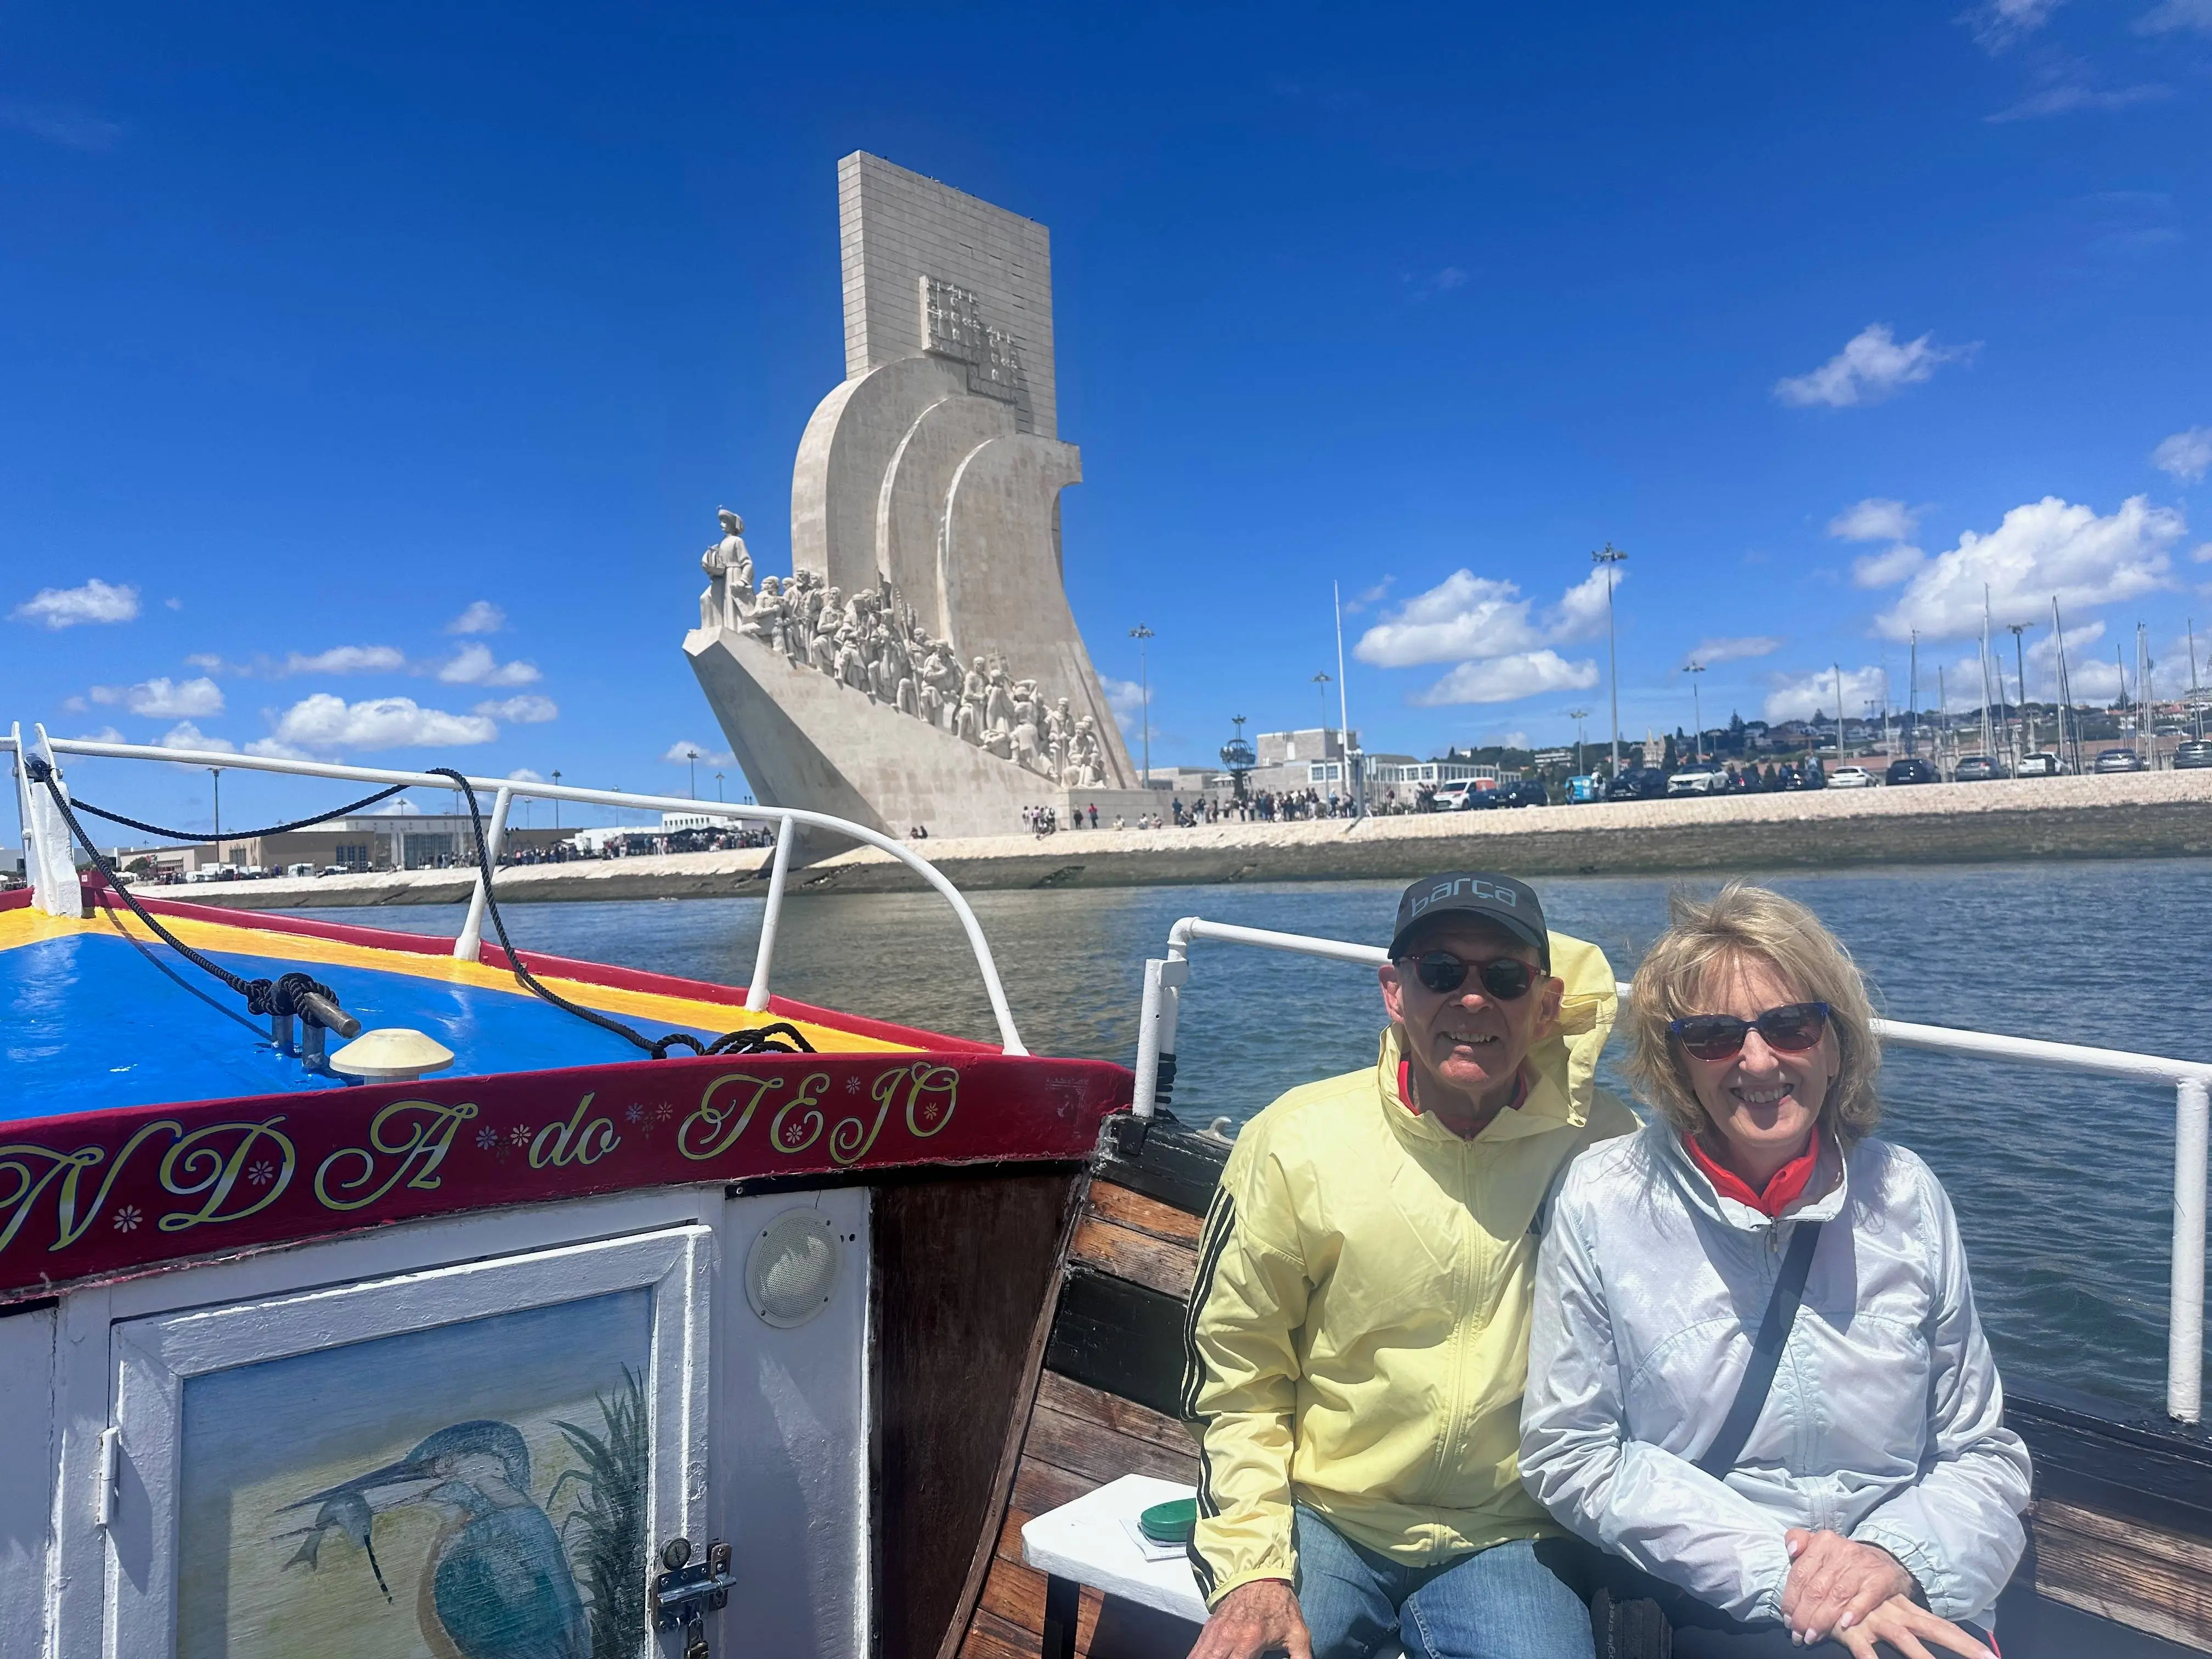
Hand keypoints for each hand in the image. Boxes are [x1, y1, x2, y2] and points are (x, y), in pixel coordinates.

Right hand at [1187, 1579, 1311, 1658]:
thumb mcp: (1298, 1633)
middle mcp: (1228, 1638)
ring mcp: (1216, 1632)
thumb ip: (1302, 1658)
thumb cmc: (1280, 1605)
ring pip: (1199, 1657)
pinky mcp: (1209, 1626)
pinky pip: (1196, 1649)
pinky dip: (1198, 1657)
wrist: (1261, 1575)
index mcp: (1249, 1642)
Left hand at [1781, 1529, 1912, 1641]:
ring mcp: (1863, 1566)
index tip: (1786, 1619)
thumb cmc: (1843, 1558)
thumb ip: (1798, 1540)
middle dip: (1803, 1615)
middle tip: (1797, 1634)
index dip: (1790, 1599)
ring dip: (1822, 1620)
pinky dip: (1854, 1612)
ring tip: (1812, 1637)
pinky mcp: (1882, 1579)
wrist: (1884, 1558)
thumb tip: (1791, 1550)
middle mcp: (1842, 1552)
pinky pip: (1866, 1598)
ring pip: (1837, 1596)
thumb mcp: (1819, 1542)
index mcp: (1823, 1542)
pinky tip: (1844, 1626)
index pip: (1799, 1574)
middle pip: (1816, 1589)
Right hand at [1833, 1594, 1994, 1658]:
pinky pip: (1864, 1651)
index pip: (1942, 1625)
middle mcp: (1895, 1614)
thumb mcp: (1870, 1600)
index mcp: (1903, 1609)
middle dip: (1963, 1646)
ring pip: (1905, 1641)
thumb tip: (1903, 1627)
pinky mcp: (1850, 1631)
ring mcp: (1874, 1622)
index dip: (1967, 1642)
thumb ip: (1890, 1611)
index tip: (1991, 1657)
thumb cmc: (1845, 1598)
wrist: (1811, 1585)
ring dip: (1924, 1658)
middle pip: (1935, 1630)